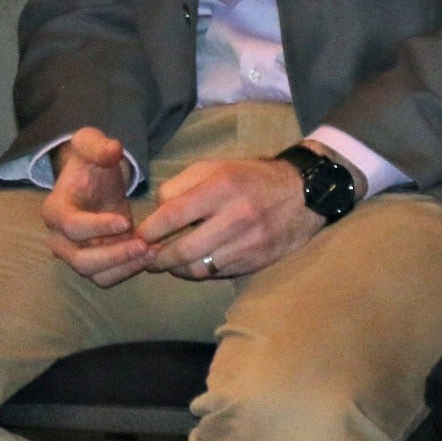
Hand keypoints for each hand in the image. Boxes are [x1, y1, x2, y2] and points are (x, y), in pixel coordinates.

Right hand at [42, 127, 149, 286]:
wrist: (96, 179)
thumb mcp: (90, 142)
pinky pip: (110, 276)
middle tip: (145, 245)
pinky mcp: (97, 262)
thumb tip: (112, 150)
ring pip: (96, 275)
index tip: (125, 222)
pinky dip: (130, 270)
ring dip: (125, 267)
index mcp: (55, 210)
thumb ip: (98, 144)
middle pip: (81, 260)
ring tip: (153, 252)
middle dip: (114, 256)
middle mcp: (60, 239)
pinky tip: (152, 255)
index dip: (97, 227)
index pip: (71, 226)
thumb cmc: (89, 162)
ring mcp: (77, 254)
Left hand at [137, 155, 323, 280]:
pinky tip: (194, 263)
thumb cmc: (251, 177)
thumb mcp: (217, 166)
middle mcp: (236, 216)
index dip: (148, 230)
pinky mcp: (256, 261)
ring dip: (176, 269)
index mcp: (223, 187)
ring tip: (169, 263)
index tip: (138, 236)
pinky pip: (217, 274)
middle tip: (147, 257)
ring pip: (198, 268)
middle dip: (157, 258)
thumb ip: (182, 184)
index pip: (172, 215)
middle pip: (182, 250)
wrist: (303, 193)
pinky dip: (200, 271)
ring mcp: (248, 242)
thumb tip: (157, 210)